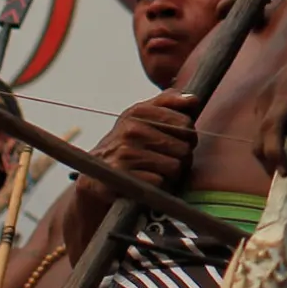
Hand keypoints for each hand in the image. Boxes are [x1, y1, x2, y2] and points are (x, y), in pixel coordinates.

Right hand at [76, 91, 198, 214]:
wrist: (94, 175)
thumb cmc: (127, 144)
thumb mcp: (141, 118)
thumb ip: (168, 103)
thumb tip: (193, 100)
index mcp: (137, 112)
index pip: (185, 123)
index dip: (189, 136)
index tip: (181, 141)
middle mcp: (130, 130)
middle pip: (183, 147)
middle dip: (182, 158)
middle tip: (170, 161)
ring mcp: (124, 153)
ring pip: (174, 167)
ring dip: (172, 175)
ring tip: (159, 172)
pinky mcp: (121, 177)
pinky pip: (160, 183)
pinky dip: (159, 187)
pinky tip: (149, 184)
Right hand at [255, 28, 286, 172]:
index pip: (272, 126)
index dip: (275, 152)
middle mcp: (267, 97)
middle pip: (258, 138)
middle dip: (271, 163)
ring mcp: (261, 101)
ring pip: (257, 138)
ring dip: (271, 157)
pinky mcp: (262, 105)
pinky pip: (262, 131)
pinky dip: (272, 146)